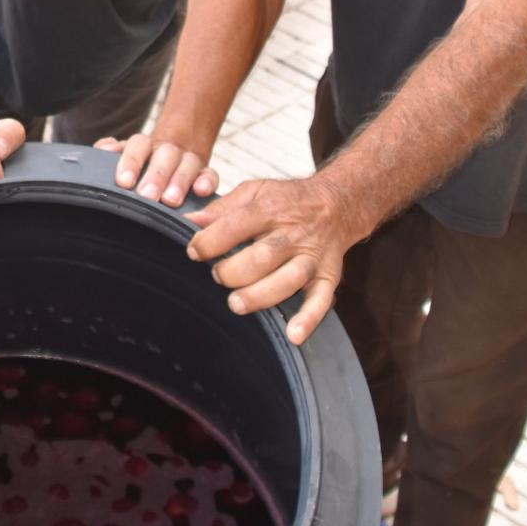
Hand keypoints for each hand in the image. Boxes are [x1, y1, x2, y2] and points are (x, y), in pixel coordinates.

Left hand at [95, 133, 217, 207]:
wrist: (174, 152)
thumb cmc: (141, 162)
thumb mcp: (124, 154)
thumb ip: (111, 150)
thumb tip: (103, 150)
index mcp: (145, 145)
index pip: (139, 145)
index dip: (132, 161)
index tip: (124, 182)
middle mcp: (167, 150)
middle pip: (164, 156)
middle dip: (156, 176)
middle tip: (147, 195)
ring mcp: (188, 160)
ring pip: (188, 165)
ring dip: (180, 181)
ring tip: (171, 200)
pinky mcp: (205, 173)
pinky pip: (210, 174)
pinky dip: (208, 181)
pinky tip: (202, 192)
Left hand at [183, 171, 359, 343]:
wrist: (336, 204)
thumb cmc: (288, 201)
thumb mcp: (255, 191)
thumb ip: (222, 207)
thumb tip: (190, 221)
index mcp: (270, 209)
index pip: (236, 225)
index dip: (209, 241)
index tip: (194, 251)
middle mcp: (292, 234)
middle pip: (262, 256)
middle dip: (233, 271)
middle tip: (217, 275)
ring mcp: (311, 256)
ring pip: (288, 279)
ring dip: (260, 295)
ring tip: (236, 303)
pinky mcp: (328, 275)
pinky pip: (321, 299)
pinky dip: (309, 318)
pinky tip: (293, 334)